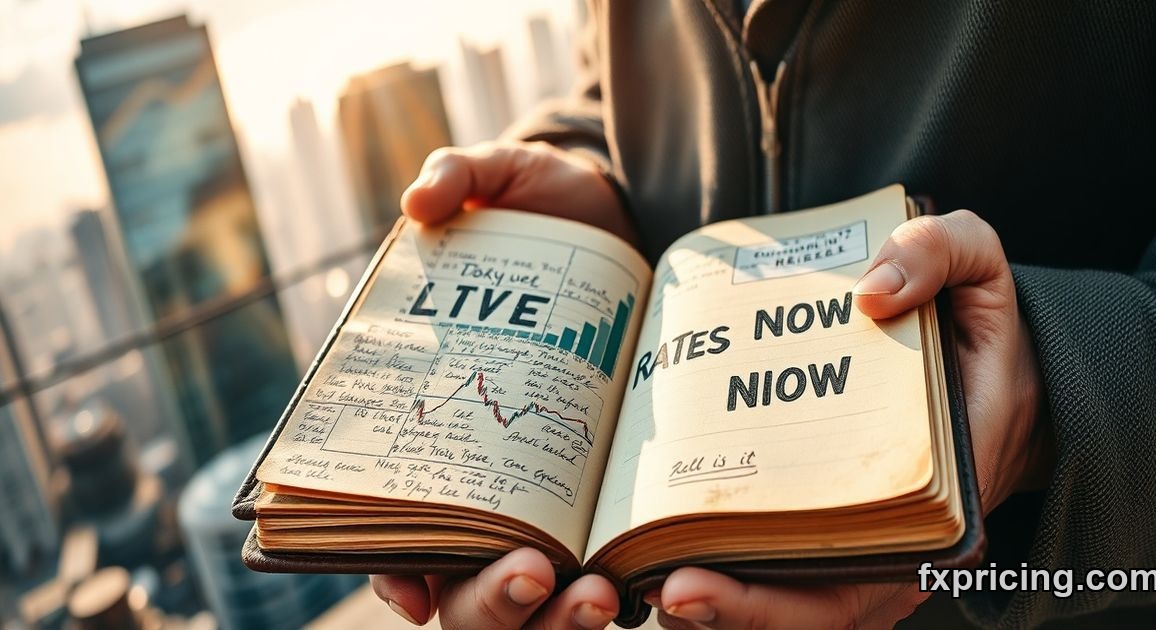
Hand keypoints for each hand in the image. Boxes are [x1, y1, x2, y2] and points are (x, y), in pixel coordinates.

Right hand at [372, 141, 630, 627]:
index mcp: (424, 413)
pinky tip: (640, 587)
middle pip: (462, 580)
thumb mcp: (500, 178)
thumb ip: (459, 176)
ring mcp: (541, 488)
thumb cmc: (540, 204)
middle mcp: (476, 469)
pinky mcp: (600, 489)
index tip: (418, 584)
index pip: (387, 518)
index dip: (390, 563)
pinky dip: (610, 591)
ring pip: (530, 595)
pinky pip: (599, 566)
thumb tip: (422, 205)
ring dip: (553, 616)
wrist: (620, 220)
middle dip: (489, 599)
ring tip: (596, 595)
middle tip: (533, 575)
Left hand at [651, 210, 1054, 628]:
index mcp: (943, 498)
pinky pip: (787, 577)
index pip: (858, 576)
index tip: (697, 584)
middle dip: (734, 612)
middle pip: (814, 609)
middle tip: (664, 592)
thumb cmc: (983, 334)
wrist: (1001, 375)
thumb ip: (939, 252)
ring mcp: (874, 547)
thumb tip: (871, 292)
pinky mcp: (845, 534)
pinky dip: (736, 580)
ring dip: (725, 610)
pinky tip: (671, 560)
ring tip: (649, 586)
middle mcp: (906, 541)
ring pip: (795, 606)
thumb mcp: (982, 269)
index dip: (774, 600)